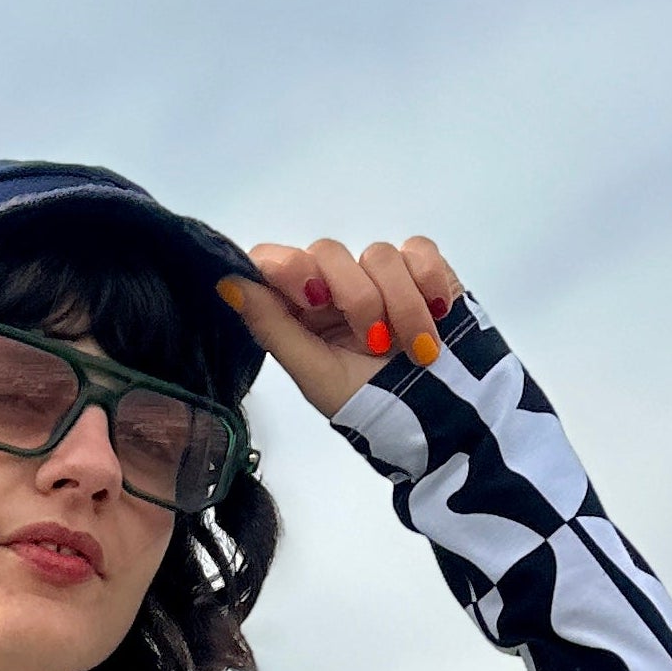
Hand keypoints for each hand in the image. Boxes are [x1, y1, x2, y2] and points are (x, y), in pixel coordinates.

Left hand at [218, 234, 464, 417]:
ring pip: (379, 253)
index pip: (274, 261)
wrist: (446, 419)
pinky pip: (420, 251)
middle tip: (373, 341)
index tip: (311, 295)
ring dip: (400, 304)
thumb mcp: (315, 374)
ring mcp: (379, 276)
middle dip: (355, 297)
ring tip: (415, 348)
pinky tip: (437, 317)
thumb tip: (225, 283)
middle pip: (328, 251)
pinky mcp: (424, 271)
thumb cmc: (372, 407)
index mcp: (299, 312)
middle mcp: (334, 287)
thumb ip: (272, 326)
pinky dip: (429, 283)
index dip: (288, 266)